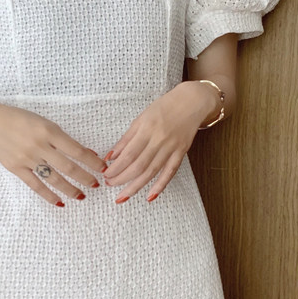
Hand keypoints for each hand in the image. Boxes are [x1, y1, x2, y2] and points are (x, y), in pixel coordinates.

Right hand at [0, 102, 106, 206]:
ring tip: (82, 196)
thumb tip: (84, 153)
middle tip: (96, 185)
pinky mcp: (16, 168)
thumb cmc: (20, 119)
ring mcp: (27, 159)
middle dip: (85, 178)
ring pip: (54, 179)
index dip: (92, 161)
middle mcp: (39, 145)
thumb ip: (62, 138)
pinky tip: (61, 202)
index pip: (77, 150)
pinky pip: (36, 186)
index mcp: (49, 130)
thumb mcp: (43, 122)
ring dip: (70, 189)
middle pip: (68, 167)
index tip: (103, 168)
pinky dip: (49, 196)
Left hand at [103, 81, 220, 201]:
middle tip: (110, 185)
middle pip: (138, 165)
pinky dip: (160, 186)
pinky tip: (150, 196)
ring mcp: (171, 148)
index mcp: (147, 129)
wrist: (192, 102)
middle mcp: (159, 139)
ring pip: (152, 172)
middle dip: (122, 178)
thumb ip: (126, 138)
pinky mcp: (181, 153)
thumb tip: (111, 156)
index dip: (116, 167)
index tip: (106, 175)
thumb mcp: (141, 118)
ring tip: (123, 196)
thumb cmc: (164, 107)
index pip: (128, 154)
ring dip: (136, 186)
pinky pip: (169, 172)